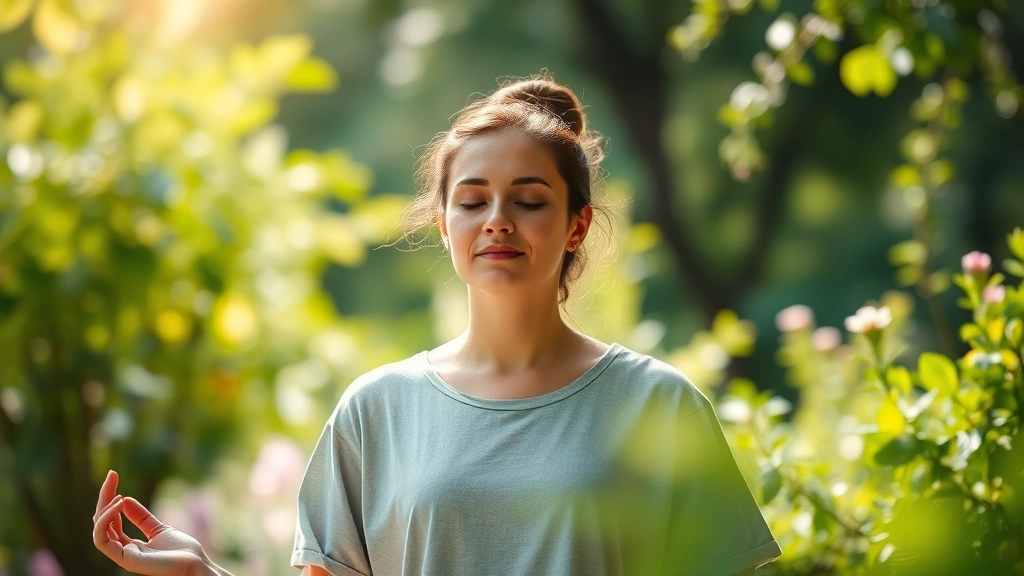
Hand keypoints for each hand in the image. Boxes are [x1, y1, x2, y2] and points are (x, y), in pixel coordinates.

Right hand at [92, 470, 214, 575]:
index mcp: (129, 546)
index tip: (114, 477)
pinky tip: (117, 505)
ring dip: (104, 509)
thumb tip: (124, 499)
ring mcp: (123, 556)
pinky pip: (102, 542)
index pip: (110, 522)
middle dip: (104, 498)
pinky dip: (105, 522)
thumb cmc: (181, 550)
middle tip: (112, 476)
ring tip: (116, 493)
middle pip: (102, 524)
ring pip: (99, 531)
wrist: (195, 564)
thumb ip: (140, 517)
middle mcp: (123, 551)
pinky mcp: (126, 560)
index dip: (110, 499)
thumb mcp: (158, 528)